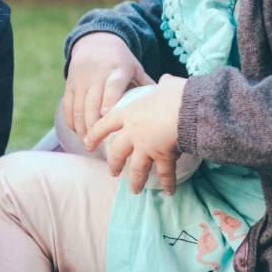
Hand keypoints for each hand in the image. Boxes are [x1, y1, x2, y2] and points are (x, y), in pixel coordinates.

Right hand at [63, 32, 153, 138]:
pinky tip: (77, 132)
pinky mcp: (70, 84)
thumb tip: (163, 106)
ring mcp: (81, 80)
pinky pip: (68, 105)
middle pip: (92, 102)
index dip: (109, 99)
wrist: (95, 42)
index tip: (107, 115)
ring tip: (87, 143)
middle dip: (92, 125)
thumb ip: (146, 86)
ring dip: (81, 127)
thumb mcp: (135, 68)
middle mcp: (97, 75)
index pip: (112, 85)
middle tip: (95, 144)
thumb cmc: (120, 62)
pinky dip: (71, 120)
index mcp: (117, 70)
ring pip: (78, 106)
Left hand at [86, 75, 185, 194]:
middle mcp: (133, 132)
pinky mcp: (161, 156)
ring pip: (137, 168)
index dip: (95, 134)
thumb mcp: (165, 85)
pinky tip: (169, 191)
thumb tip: (165, 80)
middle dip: (114, 163)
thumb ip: (163, 84)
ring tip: (135, 189)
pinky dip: (167, 183)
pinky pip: (164, 173)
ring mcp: (146, 146)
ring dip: (136, 180)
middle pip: (118, 151)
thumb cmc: (175, 94)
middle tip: (113, 172)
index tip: (87, 143)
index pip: (106, 124)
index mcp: (130, 112)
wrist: (185, 109)